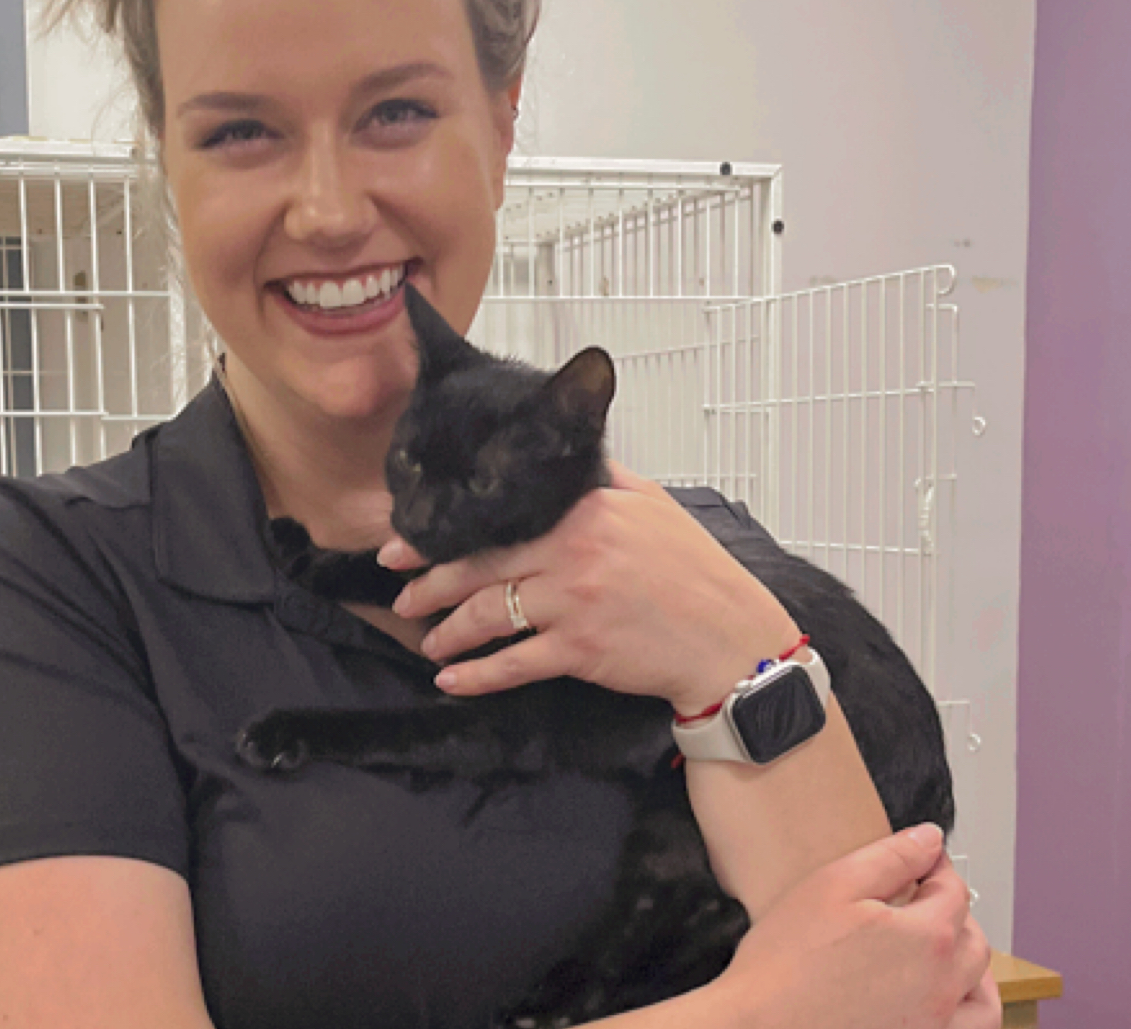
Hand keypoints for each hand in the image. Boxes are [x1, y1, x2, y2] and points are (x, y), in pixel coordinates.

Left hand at [382, 463, 798, 711]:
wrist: (730, 638)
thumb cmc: (694, 570)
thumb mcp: (651, 504)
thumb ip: (601, 476)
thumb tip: (565, 450)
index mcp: (584, 512)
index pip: (499, 519)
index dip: (445, 535)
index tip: (406, 545)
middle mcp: (573, 552)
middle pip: (482, 567)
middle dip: (430, 584)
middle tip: (399, 594)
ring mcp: (574, 603)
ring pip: (490, 615)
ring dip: (450, 632)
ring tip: (427, 641)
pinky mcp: (580, 651)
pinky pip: (514, 664)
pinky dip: (478, 675)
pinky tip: (452, 680)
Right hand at [710, 825, 998, 1028]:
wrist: (762, 1025)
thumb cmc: (787, 963)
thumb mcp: (833, 885)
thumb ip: (891, 857)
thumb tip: (930, 839)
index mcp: (928, 938)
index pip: (953, 890)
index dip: (936, 866)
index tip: (921, 860)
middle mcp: (943, 988)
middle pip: (972, 940)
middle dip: (953, 911)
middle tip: (920, 900)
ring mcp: (935, 1026)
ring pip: (983, 997)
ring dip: (971, 967)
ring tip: (944, 953)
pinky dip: (966, 1012)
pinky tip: (941, 1000)